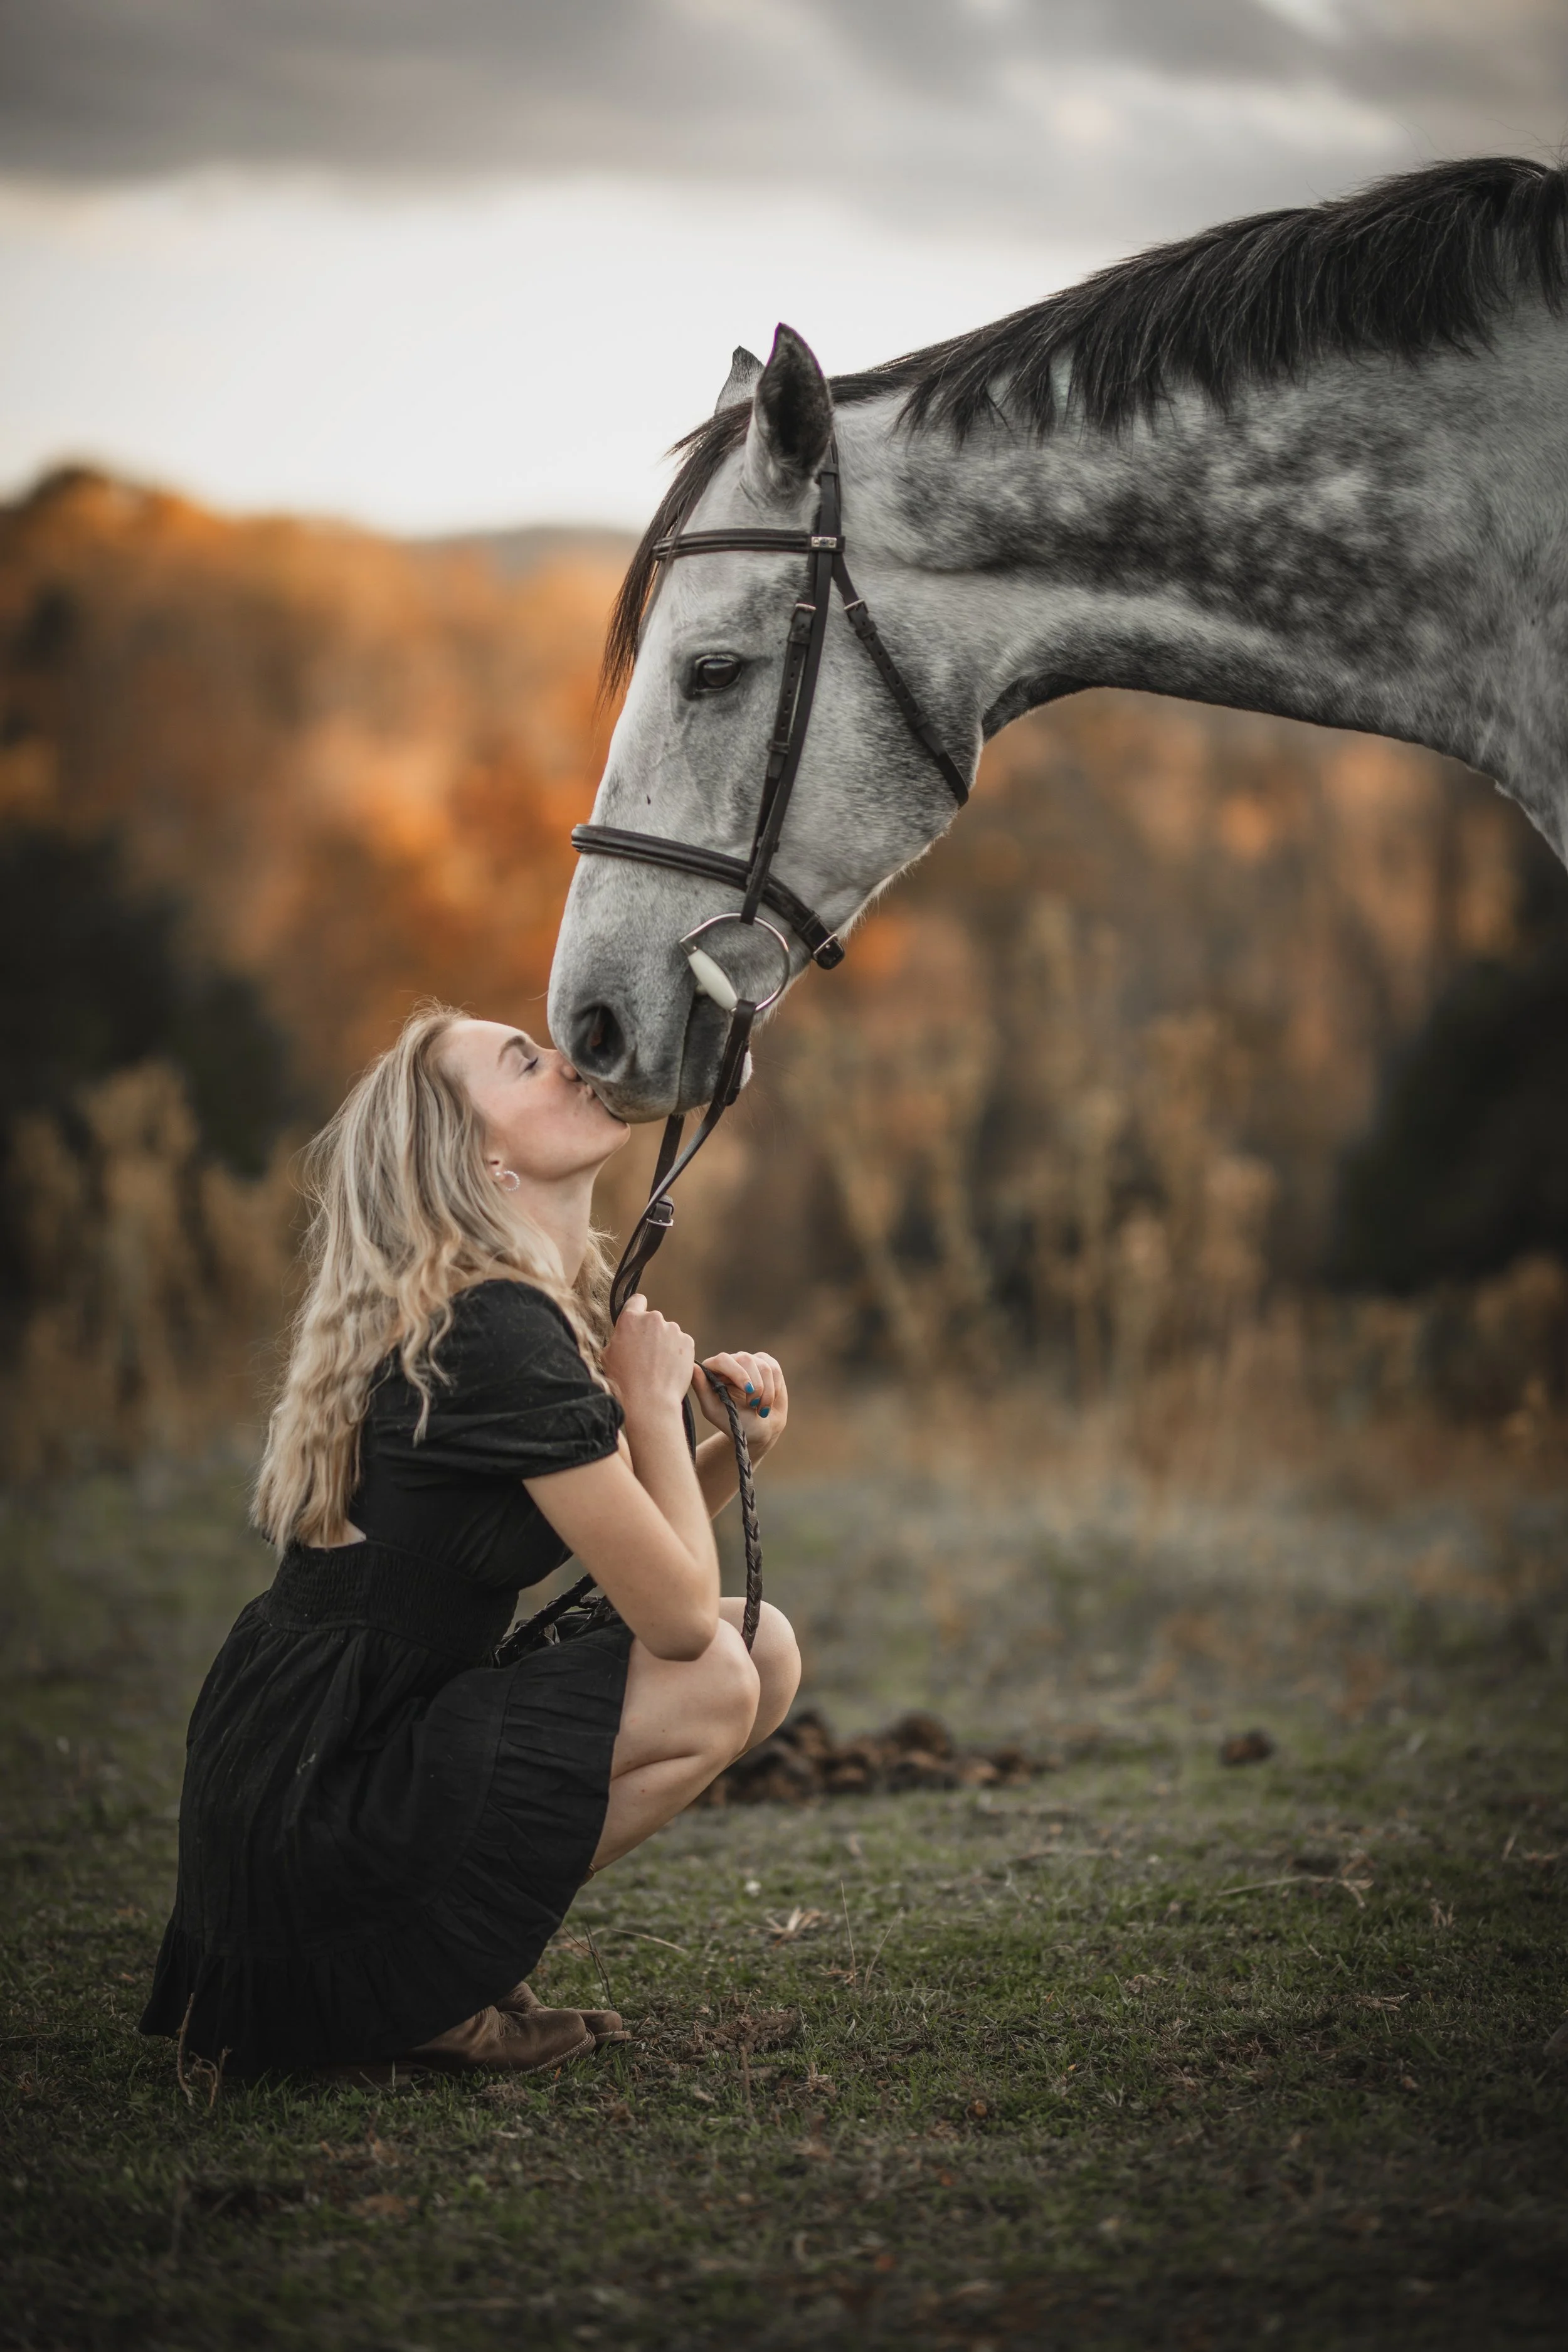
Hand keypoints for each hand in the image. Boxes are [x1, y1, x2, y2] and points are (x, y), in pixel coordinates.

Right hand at [602, 1295, 695, 1426]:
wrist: (649, 1401)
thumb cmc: (625, 1382)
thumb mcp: (608, 1356)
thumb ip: (618, 1338)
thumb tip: (624, 1337)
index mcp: (630, 1319)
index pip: (636, 1301)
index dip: (636, 1310)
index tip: (638, 1319)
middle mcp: (653, 1319)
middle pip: (653, 1321)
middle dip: (650, 1333)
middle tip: (645, 1355)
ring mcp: (672, 1330)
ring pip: (668, 1333)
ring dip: (664, 1344)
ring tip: (658, 1366)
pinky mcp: (688, 1342)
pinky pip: (681, 1343)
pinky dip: (677, 1353)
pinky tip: (669, 1368)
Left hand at [693, 1346, 788, 1460]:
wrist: (761, 1430)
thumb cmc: (734, 1422)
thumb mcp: (714, 1410)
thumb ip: (702, 1389)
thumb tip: (692, 1367)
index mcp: (713, 1370)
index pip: (723, 1359)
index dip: (737, 1373)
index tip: (748, 1391)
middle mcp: (731, 1362)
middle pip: (745, 1359)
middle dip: (755, 1385)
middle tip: (753, 1405)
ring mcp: (750, 1361)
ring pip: (763, 1366)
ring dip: (766, 1392)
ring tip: (759, 1408)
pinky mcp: (767, 1364)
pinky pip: (774, 1369)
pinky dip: (774, 1389)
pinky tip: (768, 1400)